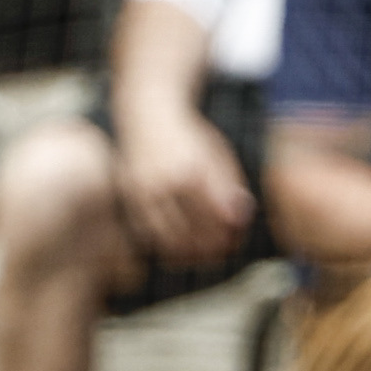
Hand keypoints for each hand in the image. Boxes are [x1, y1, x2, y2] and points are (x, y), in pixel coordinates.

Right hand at [112, 98, 254, 269]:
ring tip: (201, 255)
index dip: (230, 236)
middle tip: (221, 253)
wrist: (149, 115)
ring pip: (167, 241)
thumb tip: (242, 217)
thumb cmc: (191, 136)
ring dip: (187, 255)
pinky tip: (178, 246)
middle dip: (210, 250)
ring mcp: (144, 192)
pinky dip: (163, 246)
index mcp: (195, 172)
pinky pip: (146, 234)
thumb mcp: (218, 154)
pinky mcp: (129, 198)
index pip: (217, 220)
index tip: (237, 241)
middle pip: (193, 235)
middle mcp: (166, 184)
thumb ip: (230, 185)